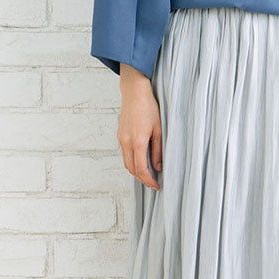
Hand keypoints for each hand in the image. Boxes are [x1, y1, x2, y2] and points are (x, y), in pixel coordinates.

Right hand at [117, 67, 161, 190]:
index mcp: (137, 141)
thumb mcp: (158, 130)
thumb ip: (158, 150)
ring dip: (136, 171)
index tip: (156, 185)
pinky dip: (132, 161)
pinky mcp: (120, 135)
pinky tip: (141, 160)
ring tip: (149, 174)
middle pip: (131, 169)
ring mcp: (121, 139)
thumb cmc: (149, 108)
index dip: (148, 180)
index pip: (141, 169)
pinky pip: (125, 154)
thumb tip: (158, 166)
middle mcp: (126, 142)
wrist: (134, 93)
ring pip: (127, 162)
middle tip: (153, 183)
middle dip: (142, 179)